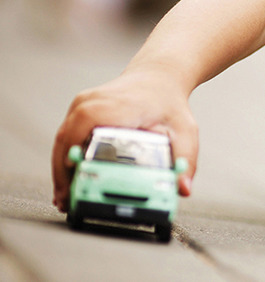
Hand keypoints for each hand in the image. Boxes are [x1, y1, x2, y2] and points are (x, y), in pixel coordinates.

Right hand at [52, 70, 197, 212]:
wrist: (159, 79)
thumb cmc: (169, 103)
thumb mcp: (184, 132)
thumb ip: (185, 160)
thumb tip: (183, 188)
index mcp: (115, 107)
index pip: (83, 133)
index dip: (74, 160)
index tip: (74, 185)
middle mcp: (93, 102)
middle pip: (66, 140)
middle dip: (64, 174)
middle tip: (67, 202)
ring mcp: (83, 104)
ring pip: (62, 139)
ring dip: (61, 169)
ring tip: (64, 197)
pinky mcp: (80, 109)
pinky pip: (66, 135)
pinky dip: (65, 157)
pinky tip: (68, 178)